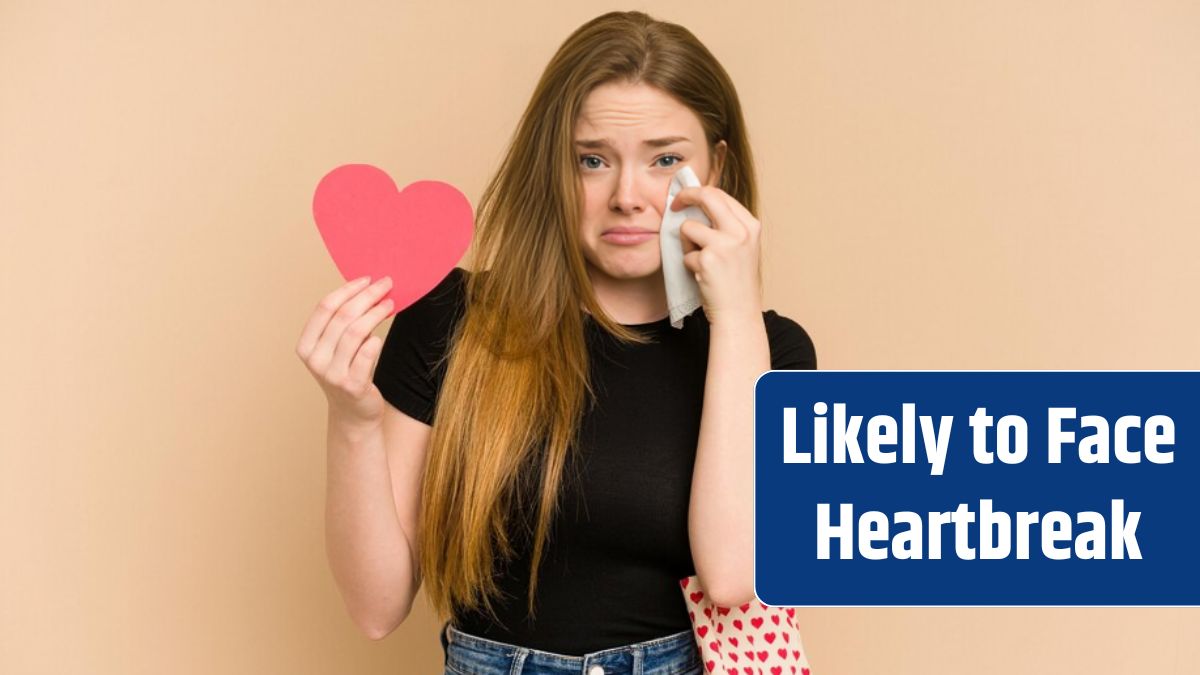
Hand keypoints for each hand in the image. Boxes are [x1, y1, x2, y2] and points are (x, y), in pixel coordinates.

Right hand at [295, 275, 394, 427]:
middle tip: (386, 284)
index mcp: (306, 345)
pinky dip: (375, 341)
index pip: (325, 307)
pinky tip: (381, 335)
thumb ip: (343, 323)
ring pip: (356, 332)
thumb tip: (367, 288)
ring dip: (376, 313)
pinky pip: (367, 354)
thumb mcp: (336, 348)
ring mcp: (332, 374)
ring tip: (390, 304)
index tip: (368, 279)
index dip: (348, 289)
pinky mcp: (352, 386)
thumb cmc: (347, 372)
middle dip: (367, 296)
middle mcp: (315, 359)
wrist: (354, 413)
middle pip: (343, 316)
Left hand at [670, 185, 762, 323]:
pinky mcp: (708, 259)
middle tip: (674, 205)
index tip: (687, 199)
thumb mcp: (741, 247)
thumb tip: (698, 203)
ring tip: (700, 262)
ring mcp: (725, 244)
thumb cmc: (736, 282)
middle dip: (686, 196)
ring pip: (689, 228)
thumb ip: (727, 225)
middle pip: (707, 196)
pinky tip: (702, 276)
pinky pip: (685, 253)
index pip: (721, 195)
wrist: (739, 313)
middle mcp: (741, 231)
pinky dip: (688, 264)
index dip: (699, 193)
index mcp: (751, 225)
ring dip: (687, 245)